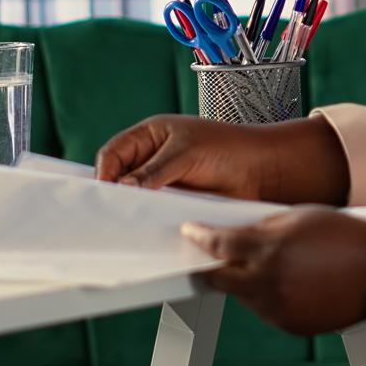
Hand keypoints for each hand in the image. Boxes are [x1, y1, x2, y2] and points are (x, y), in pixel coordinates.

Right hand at [95, 115, 350, 203]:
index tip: (102, 191)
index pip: (113, 153)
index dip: (104, 172)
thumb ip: (153, 172)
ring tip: (128, 223)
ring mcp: (164, 183)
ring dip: (133, 210)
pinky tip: (148, 229)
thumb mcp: (186, 154)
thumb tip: (122, 188)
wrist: (263, 172)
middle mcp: (153, 160)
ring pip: (135, 200)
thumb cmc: (229, 148)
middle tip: (109, 212)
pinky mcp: (176, 204)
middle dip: (113, 194)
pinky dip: (150, 221)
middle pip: (119, 178)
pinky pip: (154, 214)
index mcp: (150, 136)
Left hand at [182, 208, 365, 334]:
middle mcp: (269, 283)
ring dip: (244, 282)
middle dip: (214, 266)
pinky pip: (265, 311)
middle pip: (221, 278)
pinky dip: (266, 297)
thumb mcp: (300, 216)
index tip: (191, 232)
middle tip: (212, 256)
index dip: (200, 237)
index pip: (220, 245)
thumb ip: (261, 227)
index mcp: (270, 250)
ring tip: (268, 265)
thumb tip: (233, 234)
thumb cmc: (348, 238)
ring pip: (243, 296)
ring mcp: (279, 309)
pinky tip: (286, 281)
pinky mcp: (290, 326)